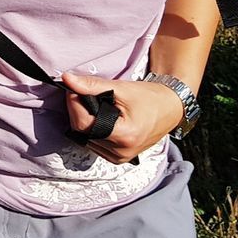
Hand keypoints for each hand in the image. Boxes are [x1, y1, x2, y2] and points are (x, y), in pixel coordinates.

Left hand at [62, 72, 186, 164]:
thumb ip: (91, 85)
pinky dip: (92, 129)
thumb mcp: (121, 88)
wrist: (169, 109)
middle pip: (82, 131)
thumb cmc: (150, 98)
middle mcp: (121, 153)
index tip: (73, 89)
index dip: (74, 104)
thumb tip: (67, 79)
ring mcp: (119, 158)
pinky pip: (93, 143)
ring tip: (95, 105)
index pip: (84, 123)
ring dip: (84, 120)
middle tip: (83, 93)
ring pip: (85, 138)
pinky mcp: (117, 158)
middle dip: (78, 110)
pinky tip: (100, 117)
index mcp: (124, 137)